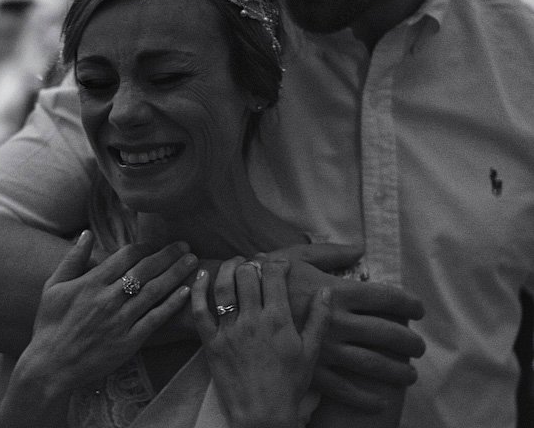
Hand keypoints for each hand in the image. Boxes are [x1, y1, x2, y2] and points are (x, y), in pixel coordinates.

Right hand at [17, 231, 195, 396]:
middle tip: (185, 245)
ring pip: (155, 292)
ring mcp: (120, 321)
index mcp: (91, 282)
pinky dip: (172, 305)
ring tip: (193, 262)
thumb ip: (72, 259)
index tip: (156, 244)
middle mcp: (109, 299)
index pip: (126, 256)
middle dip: (168, 255)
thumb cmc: (50, 325)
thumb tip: (86, 233)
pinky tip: (186, 293)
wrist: (50, 366)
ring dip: (176, 274)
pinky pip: (155, 319)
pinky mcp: (129, 342)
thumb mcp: (53, 287)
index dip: (145, 247)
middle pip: (146, 270)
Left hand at [192, 257, 330, 427]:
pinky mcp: (210, 343)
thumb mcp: (310, 353)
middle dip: (251, 264)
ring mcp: (229, 331)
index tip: (278, 263)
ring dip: (227, 268)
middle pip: (246, 275)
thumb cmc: (288, 386)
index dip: (275, 263)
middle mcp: (252, 321)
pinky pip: (199, 310)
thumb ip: (319, 319)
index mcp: (278, 321)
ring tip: (233, 263)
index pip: (273, 276)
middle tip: (253, 264)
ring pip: (223, 287)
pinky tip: (201, 275)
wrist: (262, 415)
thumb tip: (325, 290)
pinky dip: (198, 290)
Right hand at [268, 244, 425, 410]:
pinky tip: (380, 401)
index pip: (386, 297)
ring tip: (409, 374)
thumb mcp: (296, 256)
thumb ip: (330, 253)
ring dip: (397, 372)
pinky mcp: (310, 369)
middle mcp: (336, 321)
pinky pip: (344, 388)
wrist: (231, 305)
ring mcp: (325, 348)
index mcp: (336, 292)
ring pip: (372, 364)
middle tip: (419, 347)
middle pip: (387, 334)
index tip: (419, 309)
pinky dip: (365, 397)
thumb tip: (360, 249)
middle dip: (410, 342)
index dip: (409, 303)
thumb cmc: (264, 276)